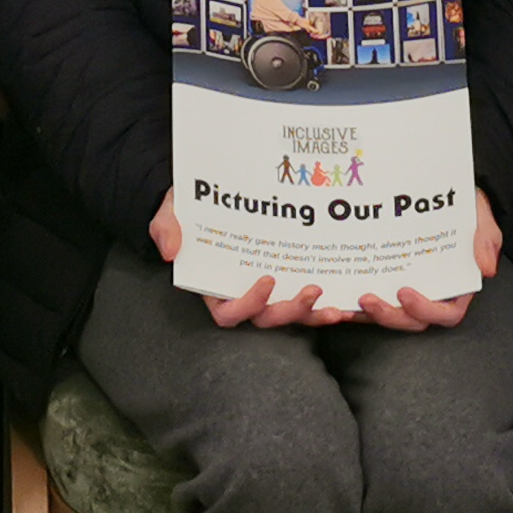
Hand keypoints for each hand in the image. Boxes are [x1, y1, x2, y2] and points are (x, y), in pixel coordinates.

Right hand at [152, 188, 338, 330]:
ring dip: (313, 314)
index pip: (229, 313)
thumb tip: (170, 250)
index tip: (267, 279)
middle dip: (290, 310)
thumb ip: (166, 228)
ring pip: (290, 315)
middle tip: (313, 290)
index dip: (249, 303)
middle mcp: (243, 295)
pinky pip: (306, 299)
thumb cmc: (190, 207)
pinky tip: (345, 300)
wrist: (210, 194)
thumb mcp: (171, 211)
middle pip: (266, 319)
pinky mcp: (288, 279)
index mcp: (214, 288)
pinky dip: (324, 304)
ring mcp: (268, 291)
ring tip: (337, 307)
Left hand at [358, 190, 500, 331]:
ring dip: (367, 315)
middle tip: (368, 298)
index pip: (446, 313)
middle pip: (411, 320)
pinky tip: (335, 299)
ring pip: (388, 315)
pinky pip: (371, 301)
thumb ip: (485, 241)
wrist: (444, 192)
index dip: (425, 310)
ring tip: (347, 303)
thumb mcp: (481, 220)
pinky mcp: (385, 283)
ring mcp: (406, 291)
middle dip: (389, 315)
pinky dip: (353, 306)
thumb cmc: (466, 209)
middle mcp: (430, 295)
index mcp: (456, 288)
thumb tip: (486, 268)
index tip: (405, 292)